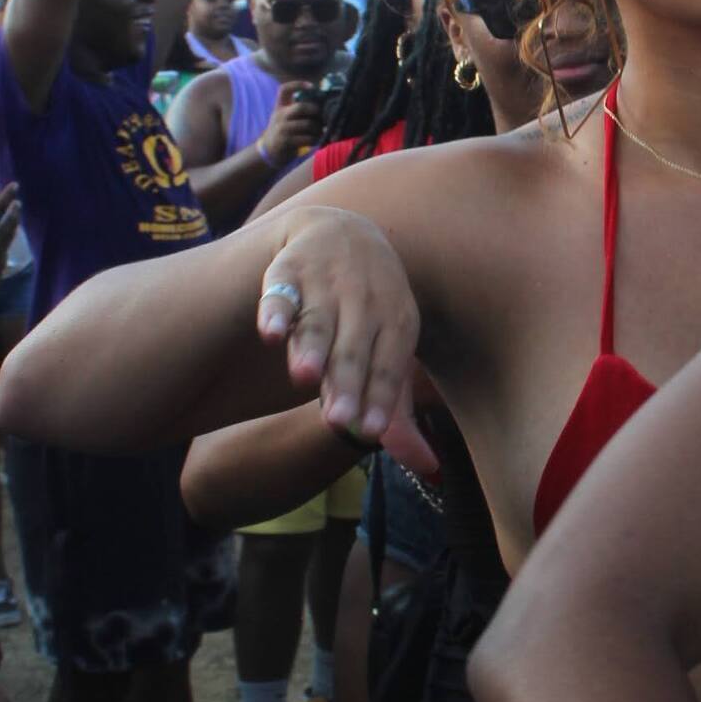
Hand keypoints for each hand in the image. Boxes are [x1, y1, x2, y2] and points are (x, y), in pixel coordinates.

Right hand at [0, 185, 19, 303]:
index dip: (7, 196)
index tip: (15, 185)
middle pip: (10, 225)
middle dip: (15, 212)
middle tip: (18, 204)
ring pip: (9, 241)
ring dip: (11, 230)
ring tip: (13, 223)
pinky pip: (3, 257)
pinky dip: (3, 248)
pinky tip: (0, 247)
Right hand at [254, 206, 435, 471]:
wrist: (344, 231)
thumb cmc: (373, 308)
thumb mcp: (390, 348)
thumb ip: (396, 406)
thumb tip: (430, 470)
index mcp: (399, 317)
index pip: (390, 362)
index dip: (380, 396)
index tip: (370, 430)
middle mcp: (366, 297)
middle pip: (354, 346)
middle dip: (346, 382)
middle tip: (338, 420)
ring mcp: (327, 279)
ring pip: (319, 318)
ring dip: (312, 347)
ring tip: (304, 378)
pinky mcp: (289, 268)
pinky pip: (281, 290)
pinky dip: (275, 310)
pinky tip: (270, 333)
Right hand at [259, 83, 325, 172]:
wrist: (269, 151)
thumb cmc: (283, 132)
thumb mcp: (285, 118)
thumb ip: (297, 110)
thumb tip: (322, 105)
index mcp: (280, 107)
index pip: (284, 90)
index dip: (298, 85)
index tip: (312, 86)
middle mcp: (279, 115)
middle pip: (300, 107)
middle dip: (316, 111)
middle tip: (324, 117)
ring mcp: (281, 129)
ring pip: (307, 125)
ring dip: (318, 128)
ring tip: (321, 131)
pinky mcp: (285, 142)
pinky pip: (306, 139)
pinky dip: (315, 139)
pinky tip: (316, 140)